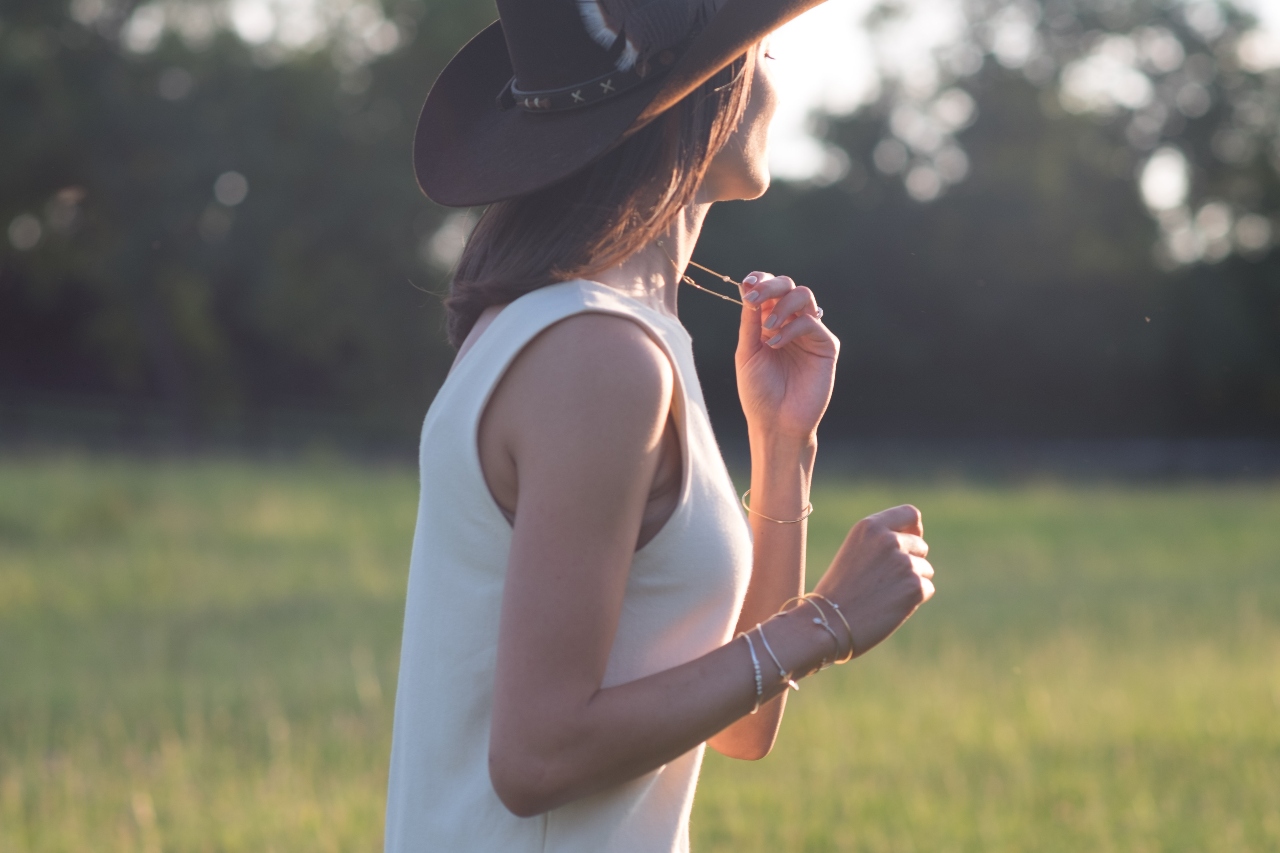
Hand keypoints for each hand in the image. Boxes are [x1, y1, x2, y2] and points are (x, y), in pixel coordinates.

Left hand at [736, 272, 837, 442]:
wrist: (776, 423)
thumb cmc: (758, 392)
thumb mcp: (747, 352)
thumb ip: (750, 320)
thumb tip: (748, 287)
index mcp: (769, 323)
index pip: (769, 289)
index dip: (760, 280)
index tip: (747, 284)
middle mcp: (791, 323)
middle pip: (787, 286)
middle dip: (770, 287)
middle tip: (754, 299)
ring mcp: (810, 333)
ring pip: (803, 295)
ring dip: (782, 304)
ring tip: (767, 327)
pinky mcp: (826, 346)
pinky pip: (812, 322)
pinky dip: (792, 327)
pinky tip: (775, 344)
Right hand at [813, 505, 934, 656]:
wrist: (827, 623)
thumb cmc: (838, 591)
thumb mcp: (855, 552)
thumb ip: (881, 541)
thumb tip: (917, 541)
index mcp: (870, 527)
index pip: (910, 514)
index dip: (913, 529)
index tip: (908, 542)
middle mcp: (889, 539)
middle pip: (920, 546)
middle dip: (910, 562)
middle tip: (884, 582)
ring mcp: (904, 562)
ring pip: (925, 569)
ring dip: (911, 582)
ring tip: (883, 595)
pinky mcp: (915, 586)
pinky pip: (927, 589)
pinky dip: (913, 600)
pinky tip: (890, 606)